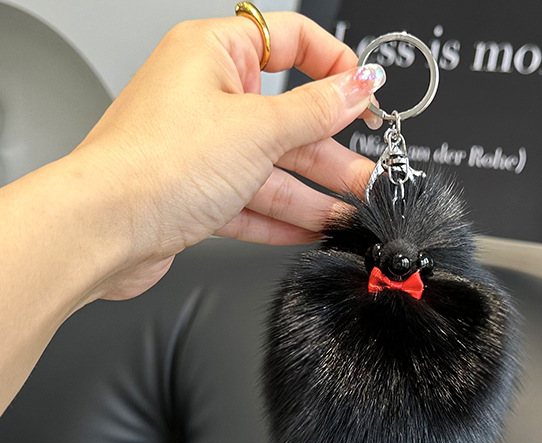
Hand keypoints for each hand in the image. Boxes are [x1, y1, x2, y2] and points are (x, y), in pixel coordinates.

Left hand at [75, 12, 384, 299]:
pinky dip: (282, 218)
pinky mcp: (197, 193)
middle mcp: (206, 96)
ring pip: (272, 167)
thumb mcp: (257, 129)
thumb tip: (357, 87)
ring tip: (350, 212)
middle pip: (287, 119)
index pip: (289, 41)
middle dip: (331, 153)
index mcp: (214, 53)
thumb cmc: (155, 163)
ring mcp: (202, 148)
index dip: (333, 64)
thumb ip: (316, 111)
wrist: (104, 228)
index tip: (365, 94)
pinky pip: (252, 201)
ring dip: (314, 194)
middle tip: (367, 176)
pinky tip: (313, 232)